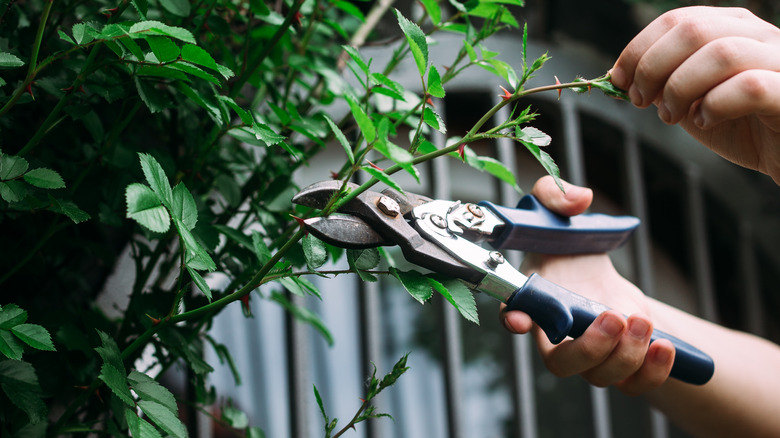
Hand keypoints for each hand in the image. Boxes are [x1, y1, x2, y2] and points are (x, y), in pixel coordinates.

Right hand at [500, 176, 674, 394]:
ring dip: (625, 356)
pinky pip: (634, 384)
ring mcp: (589, 354)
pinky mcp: (621, 362)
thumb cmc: (565, 241)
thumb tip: (579, 199)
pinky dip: (652, 373)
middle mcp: (555, 336)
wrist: (590, 267)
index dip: (514, 320)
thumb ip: (556, 194)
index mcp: (532, 299)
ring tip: (642, 322)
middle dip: (590, 348)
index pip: (513, 315)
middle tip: (613, 317)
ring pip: (600, 377)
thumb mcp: (555, 206)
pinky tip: (664, 347)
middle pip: (562, 364)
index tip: (521, 319)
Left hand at [610, 6, 779, 184]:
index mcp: (732, 28)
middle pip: (693, 31)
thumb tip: (617, 76)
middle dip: (652, 68)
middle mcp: (759, 35)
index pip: (676, 20)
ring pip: (721, 53)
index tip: (618, 80)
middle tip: (640, 100)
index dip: (639, 49)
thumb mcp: (692, 99)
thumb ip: (663, 82)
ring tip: (670, 115)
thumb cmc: (740, 124)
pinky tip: (703, 121)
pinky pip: (750, 88)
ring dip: (680, 88)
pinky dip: (715, 105)